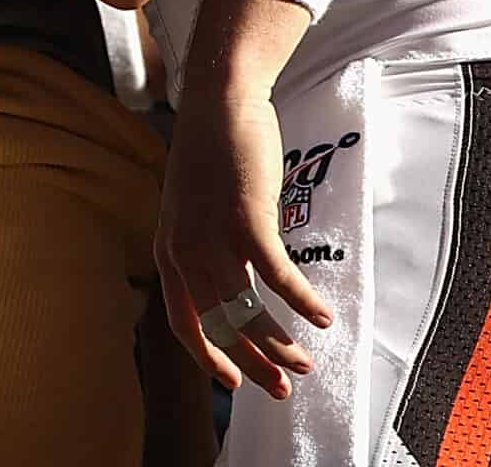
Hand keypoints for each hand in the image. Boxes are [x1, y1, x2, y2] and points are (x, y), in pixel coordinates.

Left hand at [156, 85, 330, 399]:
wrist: (217, 103)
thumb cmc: (210, 154)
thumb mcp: (191, 210)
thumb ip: (203, 249)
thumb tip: (230, 288)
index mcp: (167, 251)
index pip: (182, 323)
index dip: (209, 358)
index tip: (235, 384)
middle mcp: (184, 251)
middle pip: (219, 327)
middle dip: (254, 364)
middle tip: (284, 386)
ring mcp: (213, 237)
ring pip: (249, 312)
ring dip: (281, 343)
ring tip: (307, 361)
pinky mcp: (246, 221)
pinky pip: (278, 278)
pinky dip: (302, 302)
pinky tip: (323, 316)